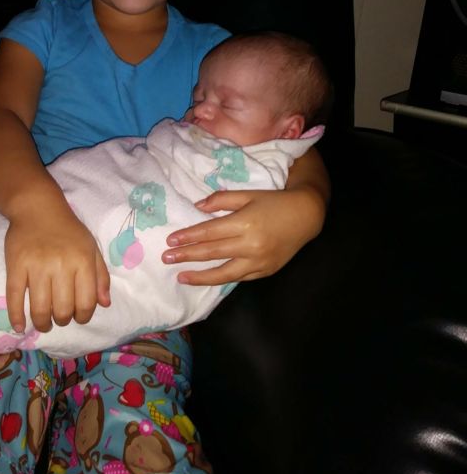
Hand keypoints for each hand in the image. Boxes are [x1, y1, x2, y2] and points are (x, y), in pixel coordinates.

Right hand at [4, 207, 110, 332]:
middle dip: (63, 320)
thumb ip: (100, 276)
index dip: (84, 316)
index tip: (79, 317)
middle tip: (60, 319)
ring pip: (40, 308)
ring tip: (44, 324)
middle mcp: (61, 265)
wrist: (38, 208)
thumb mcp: (91, 248)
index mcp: (82, 261)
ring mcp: (36, 266)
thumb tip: (105, 304)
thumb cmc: (69, 230)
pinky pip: (14, 297)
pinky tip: (19, 326)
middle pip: (63, 309)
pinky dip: (16, 316)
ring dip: (43, 323)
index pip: (86, 301)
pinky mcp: (15, 266)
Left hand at [162, 187, 326, 286]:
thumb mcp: (249, 194)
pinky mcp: (265, 271)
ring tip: (181, 277)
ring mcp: (259, 261)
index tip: (170, 241)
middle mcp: (250, 245)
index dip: (188, 237)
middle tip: (166, 258)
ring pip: (224, 273)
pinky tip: (208, 278)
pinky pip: (240, 278)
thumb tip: (198, 207)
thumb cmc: (275, 201)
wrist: (307, 216)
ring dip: (200, 276)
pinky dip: (222, 278)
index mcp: (244, 223)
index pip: (209, 233)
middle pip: (212, 252)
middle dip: (187, 256)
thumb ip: (222, 200)